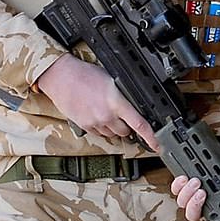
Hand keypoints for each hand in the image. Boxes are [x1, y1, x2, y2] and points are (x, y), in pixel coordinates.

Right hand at [36, 54, 159, 150]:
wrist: (61, 76)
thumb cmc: (84, 74)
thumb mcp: (110, 79)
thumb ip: (122, 95)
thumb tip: (133, 104)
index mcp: (116, 102)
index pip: (139, 124)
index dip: (151, 137)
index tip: (158, 145)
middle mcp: (106, 115)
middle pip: (126, 132)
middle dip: (127, 126)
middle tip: (122, 114)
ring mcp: (95, 122)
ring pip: (112, 134)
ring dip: (114, 127)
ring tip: (106, 111)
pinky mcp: (85, 126)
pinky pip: (99, 134)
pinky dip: (101, 128)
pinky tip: (96, 114)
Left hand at [171, 150, 219, 220]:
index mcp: (217, 208)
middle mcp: (202, 203)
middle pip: (192, 215)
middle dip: (195, 206)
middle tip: (202, 193)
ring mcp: (190, 194)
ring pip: (183, 203)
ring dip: (188, 194)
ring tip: (196, 181)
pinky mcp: (182, 182)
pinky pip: (175, 189)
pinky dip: (178, 184)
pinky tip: (184, 178)